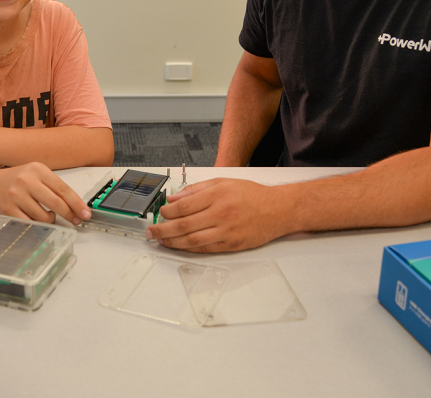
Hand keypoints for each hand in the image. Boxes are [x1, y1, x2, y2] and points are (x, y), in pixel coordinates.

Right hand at [0, 162, 92, 225]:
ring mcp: (16, 195)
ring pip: (44, 217)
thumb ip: (53, 187)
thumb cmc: (17, 180)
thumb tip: (75, 207)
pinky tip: (37, 220)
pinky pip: (30, 224)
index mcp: (38, 169)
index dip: (77, 203)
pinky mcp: (8, 210)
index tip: (86, 213)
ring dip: (51, 221)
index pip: (63, 189)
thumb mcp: (35, 175)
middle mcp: (26, 180)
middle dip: (69, 215)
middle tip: (76, 221)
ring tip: (48, 216)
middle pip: (56, 203)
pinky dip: (38, 225)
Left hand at [146, 178, 288, 252]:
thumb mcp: (223, 182)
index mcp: (217, 195)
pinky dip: (189, 248)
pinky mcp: (232, 244)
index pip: (183, 206)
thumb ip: (197, 190)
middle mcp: (221, 213)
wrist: (278, 209)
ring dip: (173, 242)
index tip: (160, 213)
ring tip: (161, 241)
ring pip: (192, 240)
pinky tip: (180, 246)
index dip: (167, 212)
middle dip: (163, 230)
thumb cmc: (252, 195)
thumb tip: (174, 198)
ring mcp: (226, 231)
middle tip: (152, 232)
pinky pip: (206, 248)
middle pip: (184, 225)